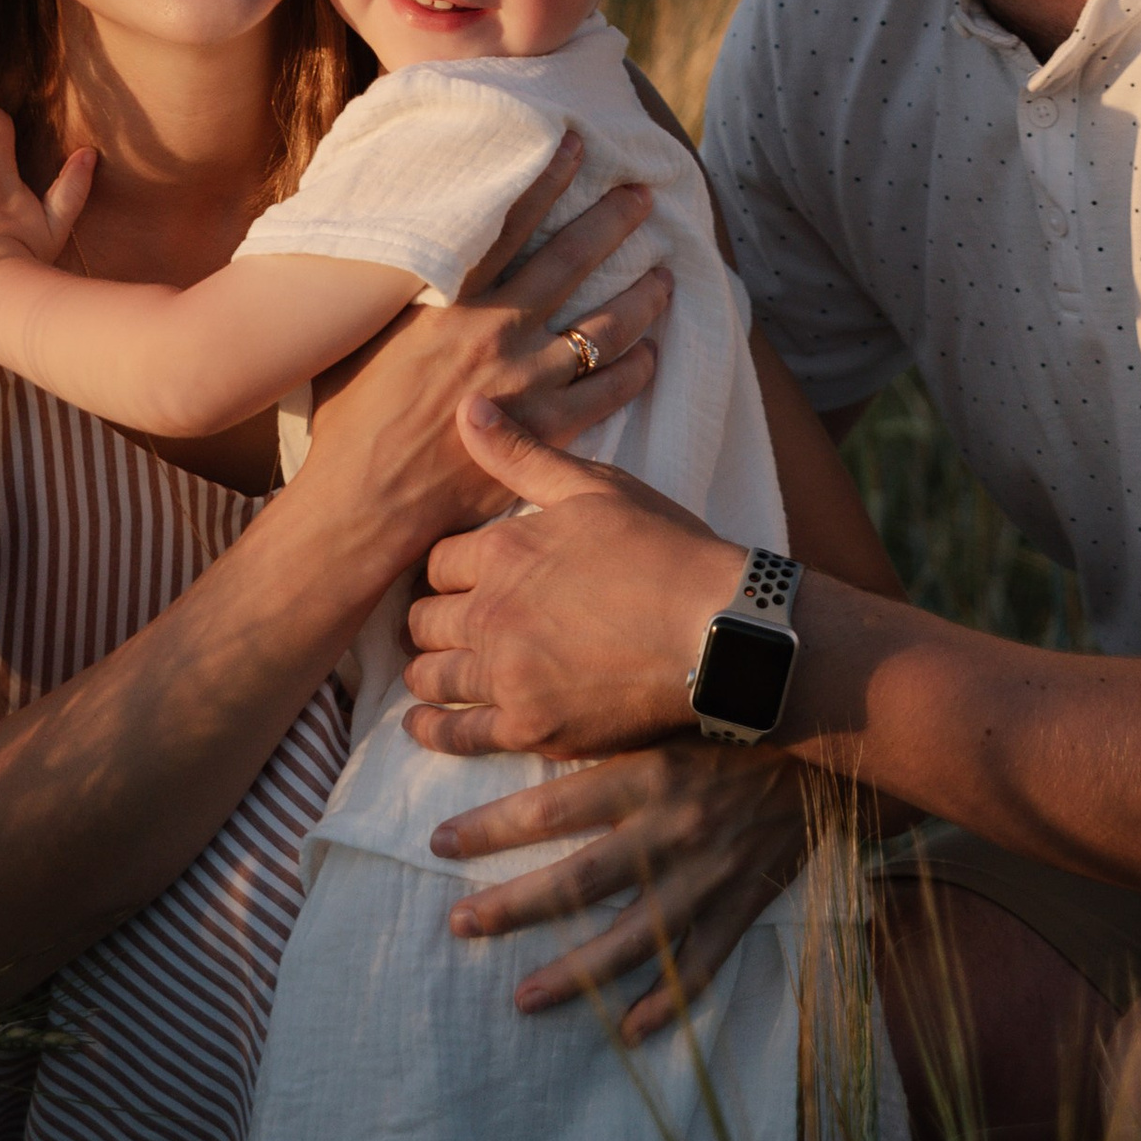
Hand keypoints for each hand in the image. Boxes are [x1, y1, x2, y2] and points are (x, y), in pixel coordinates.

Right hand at [298, 135, 673, 569]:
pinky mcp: (546, 430)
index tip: (576, 145)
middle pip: (572, 261)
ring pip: (604, 325)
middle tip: (642, 196)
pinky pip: (608, 391)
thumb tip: (385, 247)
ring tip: (665, 276)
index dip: (548, 178)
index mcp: (455, 300)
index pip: (513, 222)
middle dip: (612, 222)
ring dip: (640, 296)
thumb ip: (388, 292)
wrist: (367, 501)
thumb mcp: (357, 335)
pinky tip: (652, 354)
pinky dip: (636, 369)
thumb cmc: (349, 420)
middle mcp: (501, 330)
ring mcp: (529, 380)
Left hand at [401, 399, 741, 759]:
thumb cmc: (666, 550)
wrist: (719, 630)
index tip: (455, 578)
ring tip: (431, 668)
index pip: (436, 562)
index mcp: (503, 552)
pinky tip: (421, 723)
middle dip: (429, 618)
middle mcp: (491, 614)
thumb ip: (522, 453)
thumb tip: (466, 405)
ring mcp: (508, 676)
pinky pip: (458, 734)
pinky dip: (432, 730)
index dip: (445, 569)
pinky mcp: (531, 726)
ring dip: (426, 669)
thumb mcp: (595, 487)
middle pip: (423, 619)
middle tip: (438, 623)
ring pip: (432, 675)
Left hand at [428, 742, 812, 1042]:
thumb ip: (603, 725)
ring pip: (632, 940)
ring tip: (521, 1000)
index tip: (438, 844)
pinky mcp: (743, 904)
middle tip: (459, 926)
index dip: (489, 828)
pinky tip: (629, 1035)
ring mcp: (710, 875)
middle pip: (578, 881)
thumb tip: (522, 726)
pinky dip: (667, 1005)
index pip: (549, 808)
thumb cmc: (733, 715)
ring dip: (574, 976)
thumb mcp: (663, 707)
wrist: (832, 740)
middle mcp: (672, 828)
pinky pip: (702, 967)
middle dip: (512, 908)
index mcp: (647, 771)